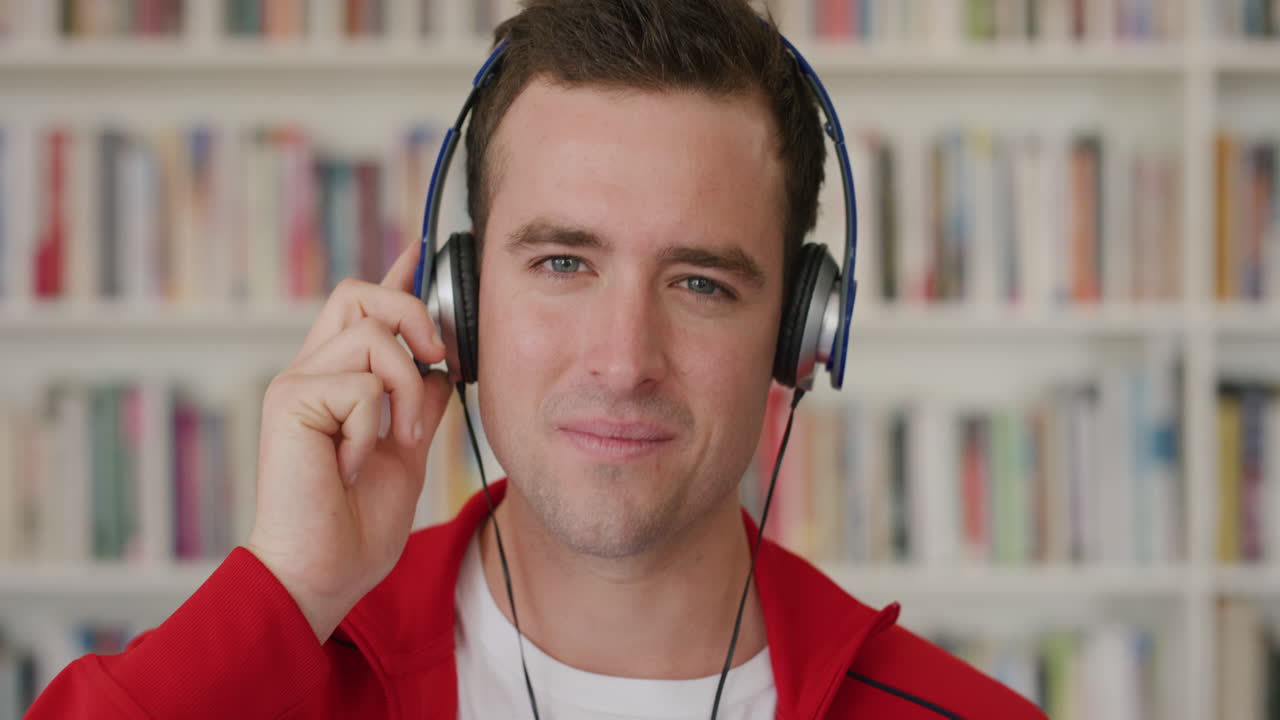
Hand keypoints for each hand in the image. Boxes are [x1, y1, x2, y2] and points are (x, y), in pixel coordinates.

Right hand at [245, 240, 450, 642]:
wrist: (322, 573)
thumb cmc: (355, 524)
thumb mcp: (404, 452)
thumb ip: (418, 405)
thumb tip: (442, 368)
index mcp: (336, 381)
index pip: (361, 309)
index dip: (394, 276)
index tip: (421, 250)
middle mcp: (310, 371)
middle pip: (358, 293)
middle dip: (410, 312)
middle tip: (436, 357)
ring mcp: (296, 384)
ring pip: (372, 336)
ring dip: (404, 388)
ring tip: (396, 439)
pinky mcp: (289, 402)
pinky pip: (361, 385)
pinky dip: (373, 427)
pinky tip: (352, 465)